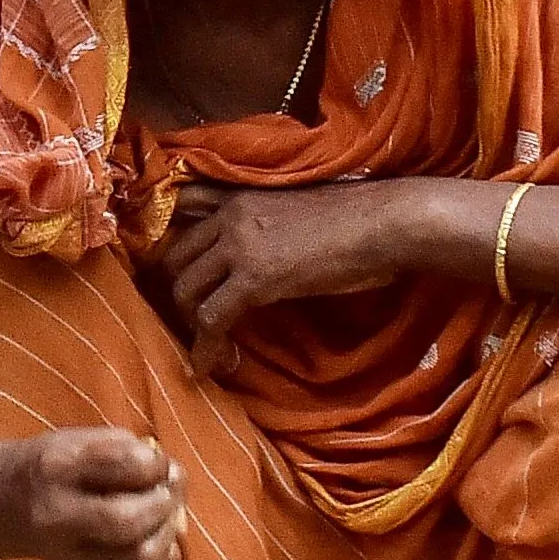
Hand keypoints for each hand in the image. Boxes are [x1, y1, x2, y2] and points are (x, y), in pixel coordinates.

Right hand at [0, 427, 183, 559]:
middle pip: (129, 521)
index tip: (154, 460)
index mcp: (55, 466)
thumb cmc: (50, 465)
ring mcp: (70, 557)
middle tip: (166, 491)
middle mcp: (58, 516)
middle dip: (164, 503)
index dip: (156, 462)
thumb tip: (175, 482)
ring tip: (165, 517)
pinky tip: (160, 542)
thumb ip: (128, 452)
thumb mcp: (78, 439)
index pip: (125, 463)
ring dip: (168, 535)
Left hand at [149, 180, 429, 373]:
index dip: (174, 245)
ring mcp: (239, 245)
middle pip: (174, 255)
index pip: (182, 211)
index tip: (178, 274)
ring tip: (210, 345)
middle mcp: (230, 215)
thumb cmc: (357, 218)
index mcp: (240, 194)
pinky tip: (212, 365)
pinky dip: (206, 346)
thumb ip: (266, 224)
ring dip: (190, 322)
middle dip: (180, 292)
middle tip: (196, 318)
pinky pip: (212, 317)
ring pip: (185, 288)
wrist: (385, 223)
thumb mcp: (295, 209)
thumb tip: (260, 256)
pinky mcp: (255, 278)